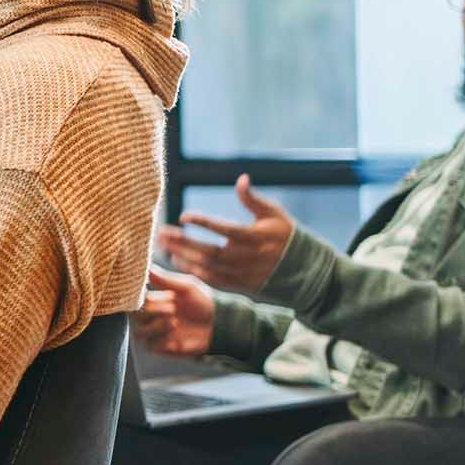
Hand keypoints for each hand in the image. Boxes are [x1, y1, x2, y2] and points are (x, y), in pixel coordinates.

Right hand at [136, 266, 216, 356]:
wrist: (221, 324)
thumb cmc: (205, 302)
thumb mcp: (186, 287)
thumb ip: (165, 279)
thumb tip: (146, 267)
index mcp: (156, 300)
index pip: (136, 299)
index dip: (139, 297)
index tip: (147, 293)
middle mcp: (153, 316)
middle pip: (134, 315)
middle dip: (150, 311)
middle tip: (172, 308)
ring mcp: (157, 333)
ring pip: (139, 332)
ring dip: (155, 327)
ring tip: (174, 322)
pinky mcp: (163, 348)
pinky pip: (151, 346)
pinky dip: (161, 340)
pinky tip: (176, 337)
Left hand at [154, 174, 293, 295]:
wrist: (303, 270)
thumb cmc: (286, 236)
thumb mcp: (274, 214)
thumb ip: (253, 199)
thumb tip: (241, 178)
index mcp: (257, 238)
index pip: (226, 230)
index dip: (204, 223)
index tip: (184, 216)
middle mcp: (248, 258)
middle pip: (210, 251)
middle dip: (183, 243)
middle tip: (161, 233)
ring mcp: (243, 275)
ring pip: (208, 267)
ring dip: (183, 257)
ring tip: (164, 246)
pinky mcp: (240, 286)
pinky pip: (213, 281)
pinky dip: (194, 272)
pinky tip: (178, 261)